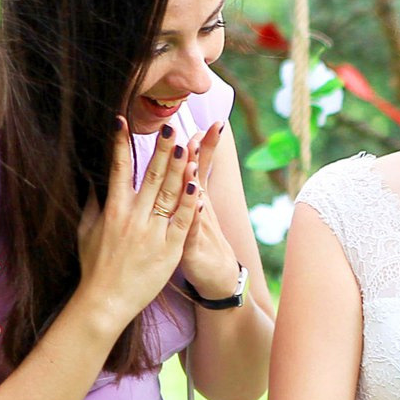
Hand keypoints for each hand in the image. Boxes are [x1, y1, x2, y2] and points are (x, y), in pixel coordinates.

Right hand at [75, 119, 199, 336]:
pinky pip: (183, 220)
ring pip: (169, 194)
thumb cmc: (94, 267)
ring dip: (178, 168)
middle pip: (150, 176)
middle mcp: (133, 217)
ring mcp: (153, 233)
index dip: (120, 144)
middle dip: (160, 150)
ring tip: (186, 145)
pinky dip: (190, 201)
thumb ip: (92, 204)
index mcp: (113, 211)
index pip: (118, 169)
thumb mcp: (87, 231)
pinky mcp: (170, 249)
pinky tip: (195, 182)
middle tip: (168, 126)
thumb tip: (92, 181)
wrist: (106, 302)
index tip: (122, 121)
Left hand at [174, 125, 244, 301]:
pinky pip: (192, 229)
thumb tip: (182, 163)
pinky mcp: (192, 246)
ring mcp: (197, 226)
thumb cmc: (201, 243)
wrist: (218, 277)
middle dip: (198, 152)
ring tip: (192, 160)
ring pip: (195, 199)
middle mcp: (198, 208)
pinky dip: (194, 215)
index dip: (200, 145)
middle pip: (197, 175)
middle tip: (197, 129)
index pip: (196, 166)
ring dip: (193, 179)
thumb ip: (186, 188)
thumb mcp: (193, 214)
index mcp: (193, 199)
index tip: (202, 122)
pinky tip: (197, 203)